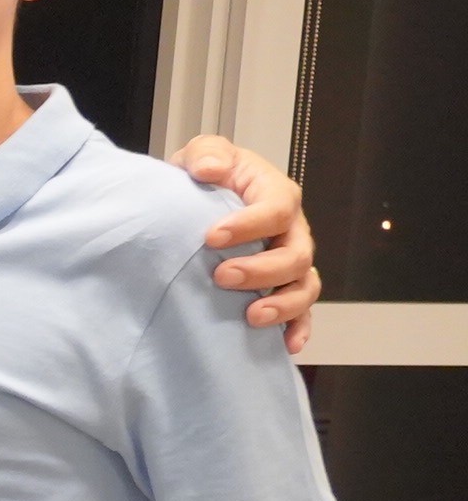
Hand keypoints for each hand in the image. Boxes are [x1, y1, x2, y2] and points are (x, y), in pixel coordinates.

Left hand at [171, 135, 321, 351]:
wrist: (196, 204)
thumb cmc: (204, 179)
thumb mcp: (203, 155)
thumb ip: (207, 154)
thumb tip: (207, 167)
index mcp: (276, 195)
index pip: (277, 208)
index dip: (249, 225)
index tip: (211, 238)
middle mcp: (291, 231)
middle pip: (296, 254)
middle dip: (262, 270)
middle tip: (222, 277)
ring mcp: (290, 263)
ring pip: (304, 286)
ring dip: (282, 304)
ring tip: (251, 316)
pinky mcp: (282, 289)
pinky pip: (302, 313)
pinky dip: (298, 329)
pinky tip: (286, 346)